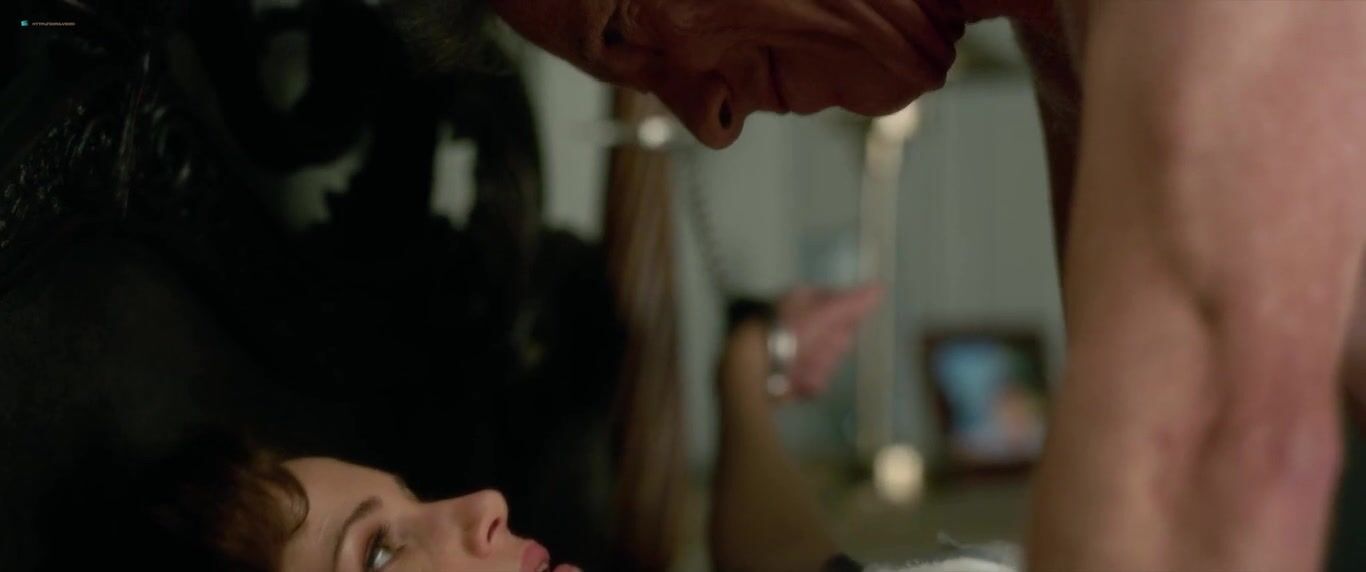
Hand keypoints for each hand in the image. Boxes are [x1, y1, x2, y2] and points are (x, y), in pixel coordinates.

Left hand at [773, 283, 884, 400]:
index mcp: (802, 300)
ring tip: (803, 366)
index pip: (839, 307)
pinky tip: (798, 381)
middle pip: (835, 337)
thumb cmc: (789, 332)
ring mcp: (795, 349)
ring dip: (820, 365)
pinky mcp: (791, 375)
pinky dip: (809, 381)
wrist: (755, 368)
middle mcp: (799, 322)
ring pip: (826, 360)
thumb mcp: (825, 313)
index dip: (846, 319)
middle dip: (830, 346)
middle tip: (818, 347)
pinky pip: (815, 380)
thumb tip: (881, 286)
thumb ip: (853, 302)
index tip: (847, 326)